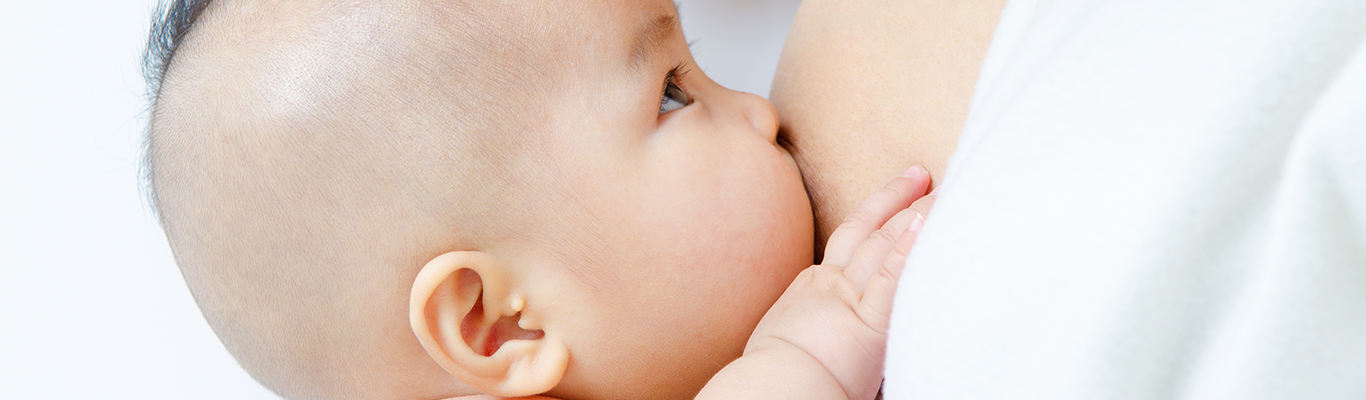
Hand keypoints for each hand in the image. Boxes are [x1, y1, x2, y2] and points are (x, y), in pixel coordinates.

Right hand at [744, 166, 935, 399]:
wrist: (773, 388)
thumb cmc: (777, 377)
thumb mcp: (788, 337)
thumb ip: (812, 324)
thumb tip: (822, 334)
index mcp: (813, 288)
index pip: (849, 241)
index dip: (875, 213)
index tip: (896, 195)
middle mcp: (830, 283)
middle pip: (867, 228)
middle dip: (896, 197)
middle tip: (921, 174)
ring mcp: (848, 298)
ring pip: (883, 243)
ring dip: (914, 214)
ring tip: (940, 192)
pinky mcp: (867, 320)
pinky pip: (892, 276)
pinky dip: (910, 247)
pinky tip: (927, 223)